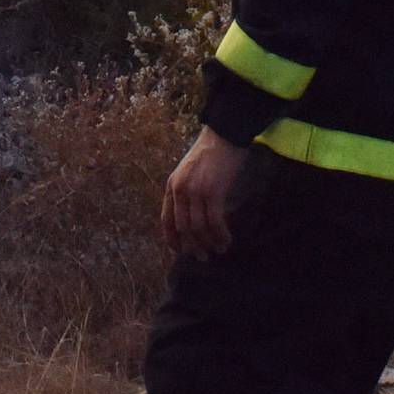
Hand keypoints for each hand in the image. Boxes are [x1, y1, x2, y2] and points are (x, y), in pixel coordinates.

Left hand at [161, 126, 246, 259]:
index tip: (180, 252)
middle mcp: (180, 190)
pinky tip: (226, 240)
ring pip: (199, 228)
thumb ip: (186, 192)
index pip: (166, 220)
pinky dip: (220, 235)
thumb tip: (191, 220)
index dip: (172, 239)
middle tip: (203, 257)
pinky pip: (215, 222)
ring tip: (219, 249)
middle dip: (193, 247)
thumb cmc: (209, 153)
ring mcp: (196, 191)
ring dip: (209, 243)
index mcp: (172, 185)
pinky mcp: (213, 192)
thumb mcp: (188, 172)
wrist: (224, 135)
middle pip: (183, 228)